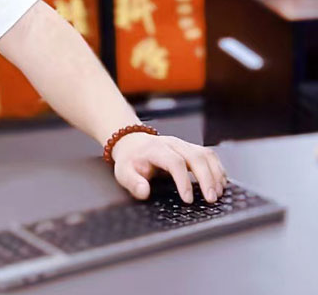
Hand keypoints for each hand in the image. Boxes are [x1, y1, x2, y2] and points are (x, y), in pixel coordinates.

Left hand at [111, 132, 227, 203]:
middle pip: (195, 156)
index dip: (183, 180)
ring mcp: (183, 145)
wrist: (132, 143)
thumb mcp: (123, 172)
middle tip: (211, 199)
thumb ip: (132, 182)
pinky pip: (210, 156)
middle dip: (206, 178)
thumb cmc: (131, 160)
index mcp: (155, 149)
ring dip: (216, 174)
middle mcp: (172, 144)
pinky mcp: (191, 148)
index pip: (174, 162)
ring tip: (218, 194)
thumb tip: (144, 192)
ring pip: (206, 154)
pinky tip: (220, 184)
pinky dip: (218, 170)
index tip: (187, 199)